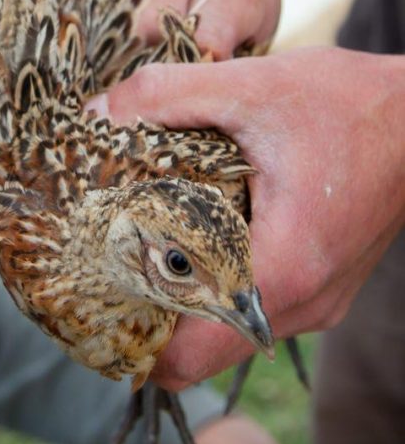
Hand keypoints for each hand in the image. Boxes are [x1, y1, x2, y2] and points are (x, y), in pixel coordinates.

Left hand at [87, 47, 404, 387]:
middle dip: (148, 318)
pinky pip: (252, 311)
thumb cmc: (348, 104)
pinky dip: (217, 289)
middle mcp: (303, 304)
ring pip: (226, 335)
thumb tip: (97, 112)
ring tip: (147, 249)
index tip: (94, 291)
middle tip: (109, 266)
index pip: (185, 356)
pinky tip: (198, 242)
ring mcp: (317, 301)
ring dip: (183, 303)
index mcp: (282, 269)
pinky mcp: (321, 286)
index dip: (130, 335)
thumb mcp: (251, 87)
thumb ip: (166, 95)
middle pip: (199, 353)